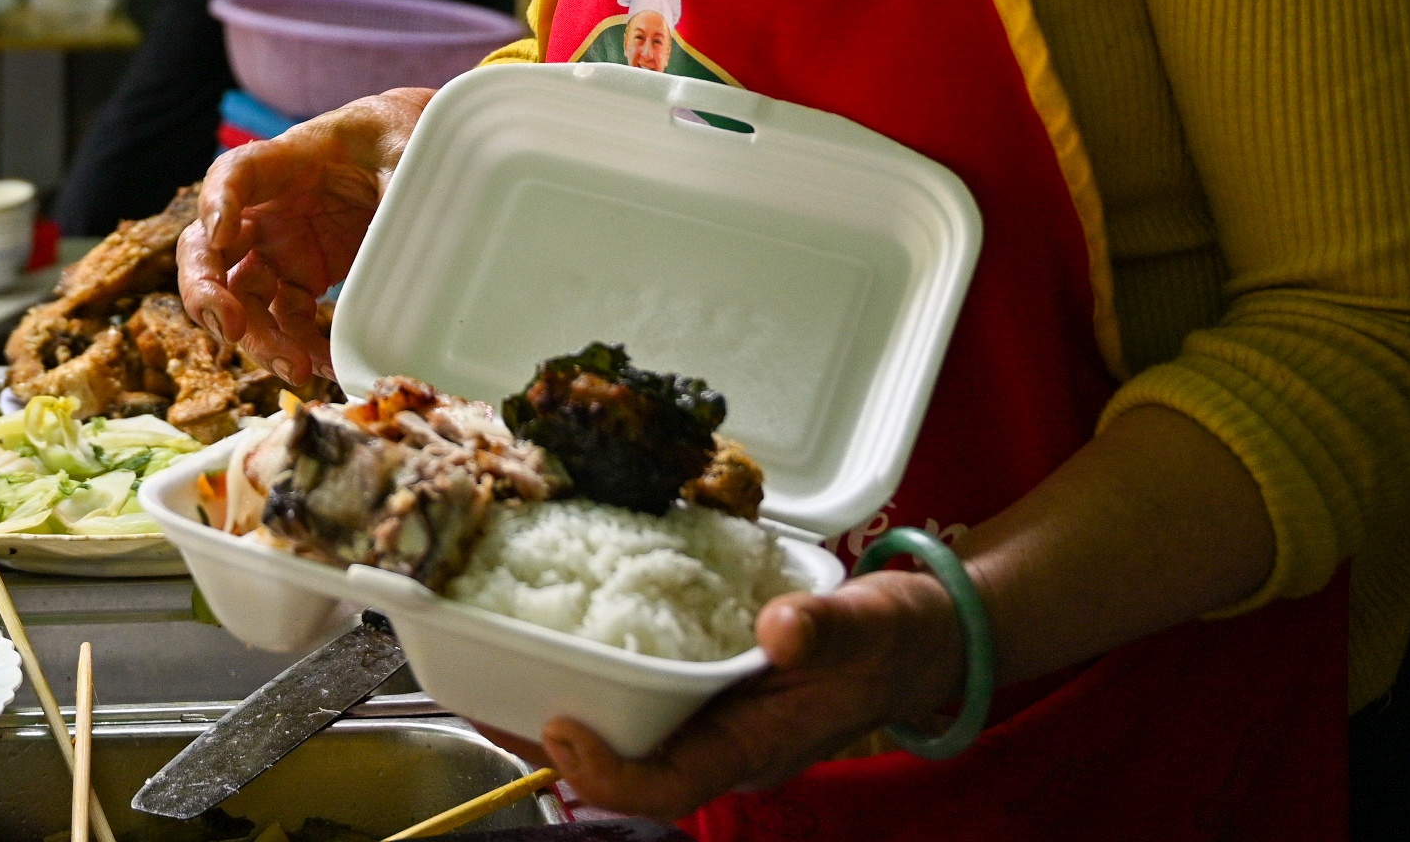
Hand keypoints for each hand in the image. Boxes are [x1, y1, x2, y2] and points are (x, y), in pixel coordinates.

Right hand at [177, 87, 429, 385]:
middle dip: (206, 290)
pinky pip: (285, 321)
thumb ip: (401, 181)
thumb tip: (415, 233)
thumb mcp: (404, 150)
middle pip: (208, 248)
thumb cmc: (396, 138)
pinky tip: (325, 368)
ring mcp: (279, 247)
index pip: (233, 173)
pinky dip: (298, 348)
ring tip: (294, 369)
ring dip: (256, 337)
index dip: (216, 202)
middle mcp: (267, 208)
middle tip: (228, 326)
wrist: (408, 155)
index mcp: (286, 161)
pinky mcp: (301, 278)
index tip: (220, 233)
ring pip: (240, 297)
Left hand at [522, 570, 968, 820]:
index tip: (562, 730)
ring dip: (567, 714)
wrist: (919, 643)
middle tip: (491, 701)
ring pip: (630, 736)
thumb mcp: (868, 625)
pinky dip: (599, 679)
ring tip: (501, 677)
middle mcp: (727, 743)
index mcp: (759, 744)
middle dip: (559, 747)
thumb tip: (781, 626)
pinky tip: (561, 645)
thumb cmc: (893, 639)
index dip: (611, 772)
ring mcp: (716, 721)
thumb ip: (826, 630)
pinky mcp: (710, 689)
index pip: (672, 784)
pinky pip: (644, 699)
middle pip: (631, 767)